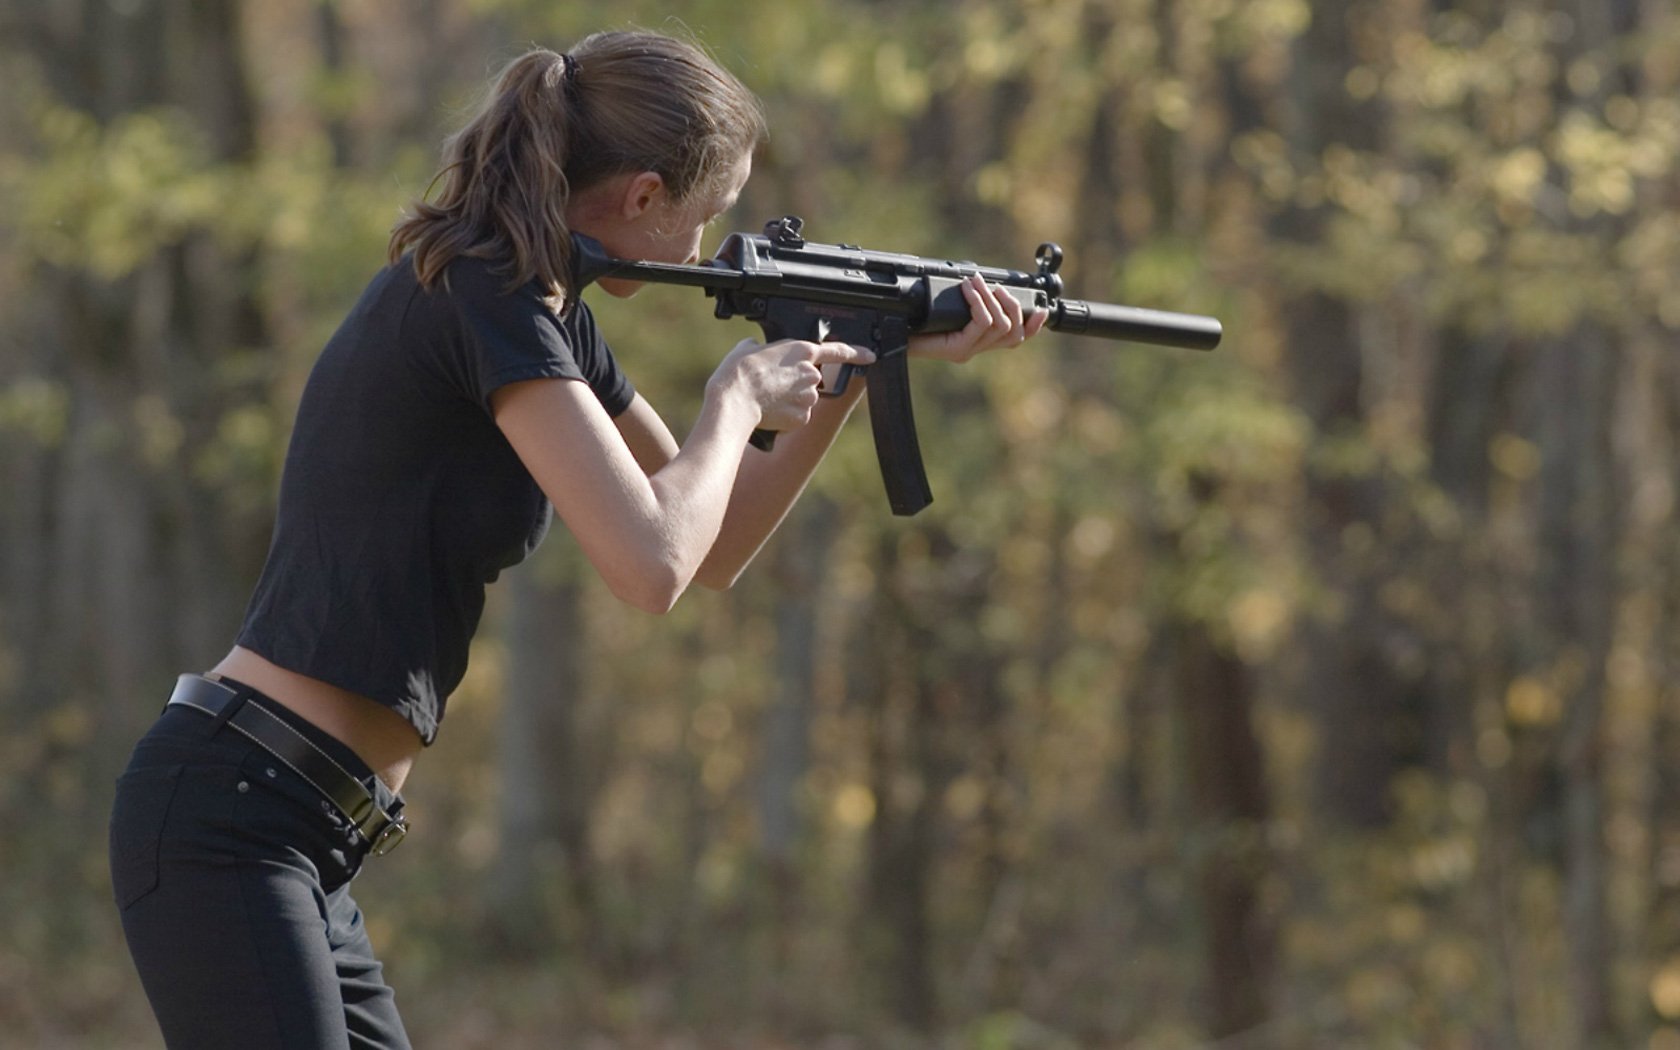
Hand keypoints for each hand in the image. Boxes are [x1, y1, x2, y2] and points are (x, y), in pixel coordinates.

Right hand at [712, 337, 875, 433]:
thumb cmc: (739, 372)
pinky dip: (786, 417)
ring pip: (804, 400)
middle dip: (796, 383)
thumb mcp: (748, 347)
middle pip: (811, 379)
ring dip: (790, 401)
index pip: (838, 351)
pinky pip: (797, 418)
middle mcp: (811, 374)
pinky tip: (770, 412)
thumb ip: (763, 348)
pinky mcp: (803, 418)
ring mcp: (809, 398)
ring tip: (767, 399)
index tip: (871, 356)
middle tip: (773, 385)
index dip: (857, 353)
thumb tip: (759, 350)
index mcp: (802, 351)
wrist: (735, 401)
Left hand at [908, 274, 1049, 362]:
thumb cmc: (913, 323)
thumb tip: (977, 278)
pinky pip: (981, 323)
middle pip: (1013, 331)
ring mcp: (969, 351)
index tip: (1041, 308)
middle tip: (992, 285)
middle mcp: (976, 349)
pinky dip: (978, 302)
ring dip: (991, 298)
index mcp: (977, 342)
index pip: (1016, 339)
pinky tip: (968, 290)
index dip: (1033, 325)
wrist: (891, 339)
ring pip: (1000, 326)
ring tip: (976, 282)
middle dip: (1010, 303)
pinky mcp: (959, 350)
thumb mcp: (943, 309)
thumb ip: (962, 301)